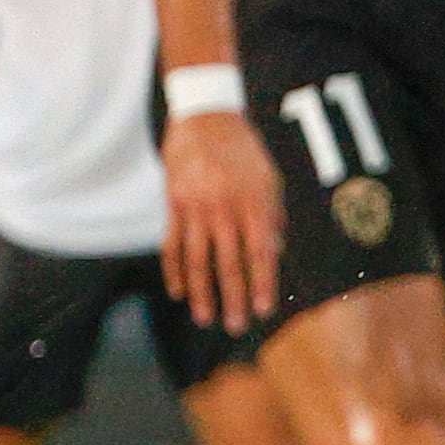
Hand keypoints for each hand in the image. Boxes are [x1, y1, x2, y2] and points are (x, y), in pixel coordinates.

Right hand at [161, 106, 281, 337]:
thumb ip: (271, 217)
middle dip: (233, 297)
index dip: (262, 283)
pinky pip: (172, 244)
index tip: (263, 310)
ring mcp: (196, 208)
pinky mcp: (174, 205)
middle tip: (235, 326)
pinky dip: (175, 271)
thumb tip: (272, 254)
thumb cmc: (246, 152)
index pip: (260, 253)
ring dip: (202, 292)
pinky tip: (179, 292)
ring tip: (206, 318)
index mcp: (255, 204)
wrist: (207, 118)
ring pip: (198, 259)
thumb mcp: (270, 181)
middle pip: (229, 262)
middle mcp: (225, 209)